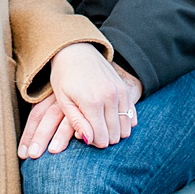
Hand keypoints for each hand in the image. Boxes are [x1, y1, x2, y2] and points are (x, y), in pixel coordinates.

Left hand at [18, 43, 136, 157]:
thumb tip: (89, 140)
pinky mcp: (125, 89)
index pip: (100, 137)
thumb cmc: (64, 77)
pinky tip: (112, 120)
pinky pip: (132, 115)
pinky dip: (124, 122)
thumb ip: (76, 121)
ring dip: (115, 132)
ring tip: (102, 127)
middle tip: (93, 133)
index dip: (94, 142)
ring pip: (125, 127)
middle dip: (104, 139)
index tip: (86, 138)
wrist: (76, 50)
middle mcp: (109, 97)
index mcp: (91, 102)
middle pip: (114, 135)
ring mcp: (120, 92)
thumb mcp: (63, 100)